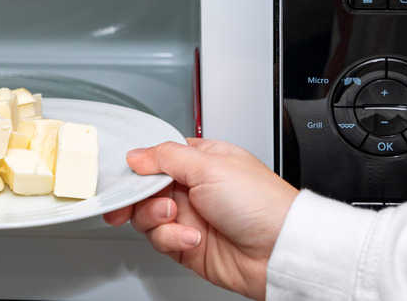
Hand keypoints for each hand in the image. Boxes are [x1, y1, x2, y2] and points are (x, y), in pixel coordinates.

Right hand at [103, 138, 297, 300]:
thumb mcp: (210, 166)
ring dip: (156, 218)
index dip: (139, 167)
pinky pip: (159, 240)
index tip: (127, 174)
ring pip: (146, 216)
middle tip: (135, 200)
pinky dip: (171, 239)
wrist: (279, 252)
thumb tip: (137, 155)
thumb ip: (166, 157)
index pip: (156, 158)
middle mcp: (193, 188)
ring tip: (175, 216)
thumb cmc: (262, 204)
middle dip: (137, 196)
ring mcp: (189, 217)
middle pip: (144, 189)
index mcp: (201, 161)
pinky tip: (193, 237)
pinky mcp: (186, 245)